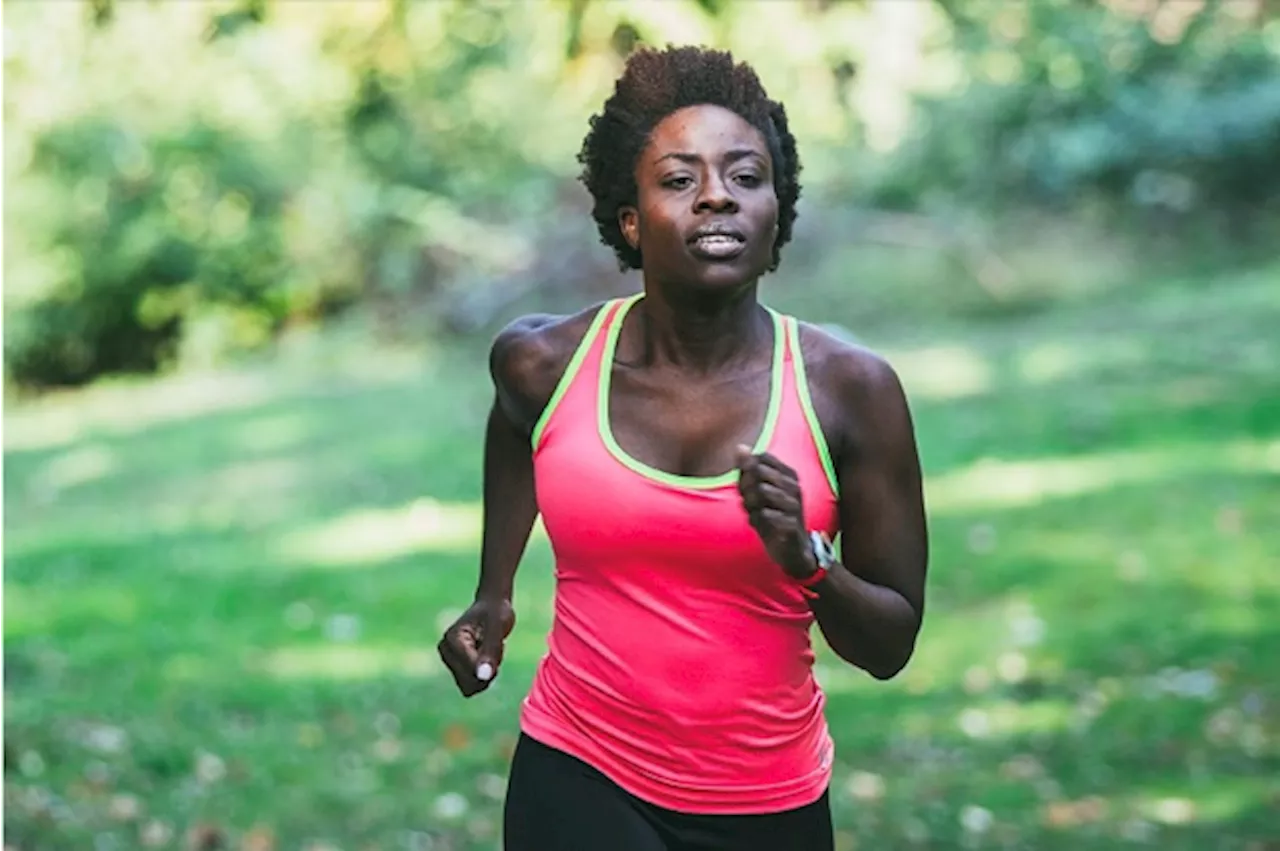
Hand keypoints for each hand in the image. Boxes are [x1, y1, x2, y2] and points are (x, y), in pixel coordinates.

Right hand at [438, 597, 515, 696]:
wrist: (492, 608)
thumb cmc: (495, 613)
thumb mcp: (497, 627)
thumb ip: (490, 651)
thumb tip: (483, 676)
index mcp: (452, 639)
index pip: (469, 670)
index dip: (488, 667)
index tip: (497, 646)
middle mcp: (445, 650)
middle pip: (468, 683)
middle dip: (486, 672)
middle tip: (494, 649)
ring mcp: (449, 660)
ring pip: (470, 686)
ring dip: (486, 674)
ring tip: (489, 651)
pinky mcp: (455, 667)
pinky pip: (472, 685)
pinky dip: (484, 676)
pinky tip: (486, 657)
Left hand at [735, 445, 816, 579]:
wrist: (792, 549)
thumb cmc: (772, 515)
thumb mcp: (759, 491)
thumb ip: (748, 469)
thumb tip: (739, 447)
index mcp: (789, 475)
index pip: (761, 458)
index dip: (746, 470)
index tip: (747, 485)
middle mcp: (795, 487)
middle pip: (758, 473)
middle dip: (745, 487)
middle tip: (747, 501)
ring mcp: (795, 505)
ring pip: (760, 492)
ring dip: (750, 504)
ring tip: (753, 512)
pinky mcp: (792, 524)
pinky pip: (763, 515)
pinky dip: (754, 520)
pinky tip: (759, 525)